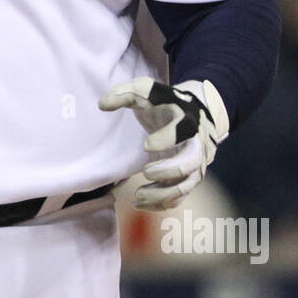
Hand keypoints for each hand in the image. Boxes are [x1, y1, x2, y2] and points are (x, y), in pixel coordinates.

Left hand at [98, 77, 228, 210]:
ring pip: (185, 187)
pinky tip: (141, 203)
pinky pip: (179, 198)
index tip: (146, 145)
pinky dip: (161, 204)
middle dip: (168, 172)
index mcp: (186, 121)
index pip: (183, 131)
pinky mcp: (188, 180)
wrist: (195, 114)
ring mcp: (194, 166)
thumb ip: (124, 94)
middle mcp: (195, 146)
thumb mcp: (146, 92)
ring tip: (137, 196)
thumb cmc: (165, 104)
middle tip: (145, 172)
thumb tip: (102, 104)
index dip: (167, 139)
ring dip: (161, 194)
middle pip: (190, 164)